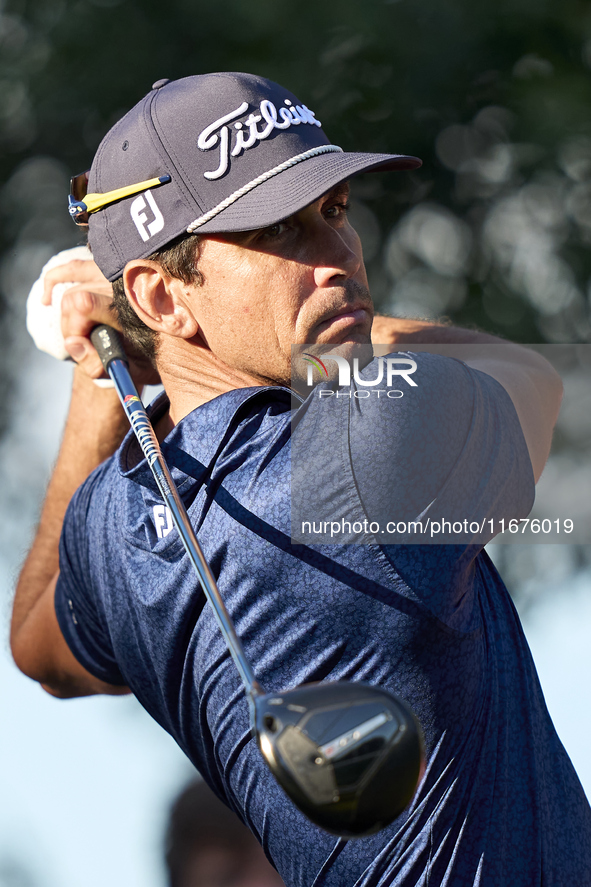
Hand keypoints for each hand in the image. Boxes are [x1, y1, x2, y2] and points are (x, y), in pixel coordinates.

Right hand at [42, 254, 159, 386]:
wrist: (174, 341)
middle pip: (74, 298)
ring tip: (81, 335)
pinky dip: (55, 280)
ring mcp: (112, 272)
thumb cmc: (152, 357)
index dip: (75, 331)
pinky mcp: (104, 269)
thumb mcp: (131, 369)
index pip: (83, 303)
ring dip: (69, 315)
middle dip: (72, 328)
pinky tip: (47, 299)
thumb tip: (73, 344)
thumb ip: (99, 363)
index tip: (85, 351)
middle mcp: (120, 282)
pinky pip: (72, 267)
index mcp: (130, 303)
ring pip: (73, 288)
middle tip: (86, 347)